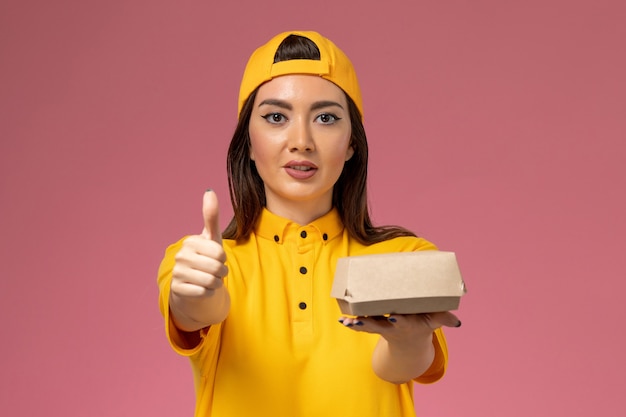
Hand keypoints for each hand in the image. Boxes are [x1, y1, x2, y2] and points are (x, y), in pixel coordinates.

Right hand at [171, 190, 227, 298]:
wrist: (194, 284)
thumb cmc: (206, 258)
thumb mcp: (211, 238)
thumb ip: (211, 216)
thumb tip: (209, 191)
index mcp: (190, 242)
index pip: (219, 252)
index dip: (223, 258)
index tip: (215, 258)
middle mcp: (180, 256)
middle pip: (217, 267)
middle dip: (221, 272)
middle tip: (214, 271)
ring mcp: (177, 273)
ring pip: (211, 281)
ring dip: (216, 283)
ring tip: (209, 279)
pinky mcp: (177, 290)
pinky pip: (204, 293)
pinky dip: (208, 293)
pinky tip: (202, 289)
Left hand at [339, 312, 460, 341]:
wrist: (410, 342)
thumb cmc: (423, 323)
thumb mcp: (435, 322)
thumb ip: (445, 320)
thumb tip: (457, 322)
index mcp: (408, 324)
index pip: (403, 322)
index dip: (399, 321)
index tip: (393, 317)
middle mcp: (393, 327)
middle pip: (381, 325)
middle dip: (371, 323)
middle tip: (360, 319)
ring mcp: (382, 327)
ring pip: (368, 326)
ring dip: (357, 324)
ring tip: (346, 321)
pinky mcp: (374, 325)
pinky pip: (361, 325)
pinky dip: (352, 323)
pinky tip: (342, 319)